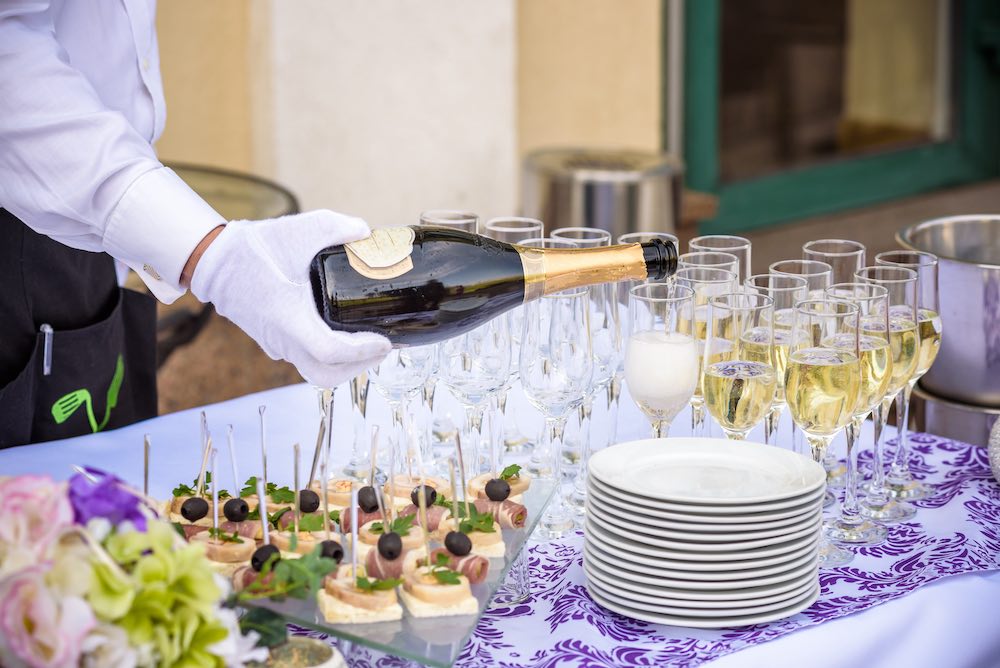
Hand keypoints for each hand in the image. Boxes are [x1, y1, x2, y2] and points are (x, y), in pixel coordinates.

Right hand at [190, 209, 390, 387]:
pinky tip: (345, 336)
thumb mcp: (302, 229)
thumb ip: (338, 227)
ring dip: (345, 364)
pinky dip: (330, 357)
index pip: (331, 352)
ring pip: (316, 371)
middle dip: (359, 365)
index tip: (384, 340)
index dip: (362, 351)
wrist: (215, 260)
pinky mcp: (274, 342)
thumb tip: (366, 233)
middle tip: (382, 346)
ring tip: (368, 344)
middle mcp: (282, 339)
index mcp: (288, 318)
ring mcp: (276, 344)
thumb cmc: (255, 247)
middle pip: (326, 374)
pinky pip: (305, 360)